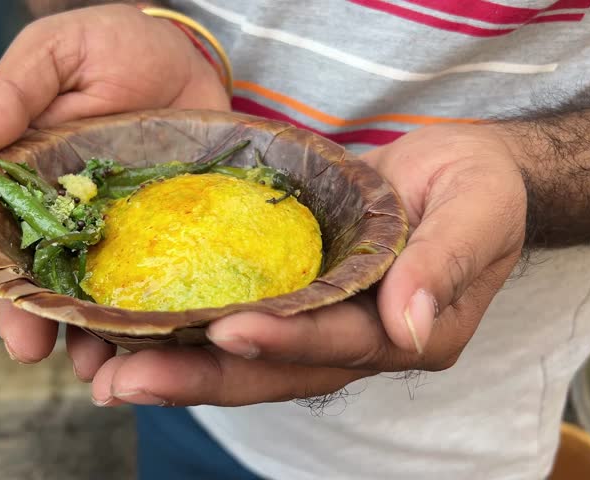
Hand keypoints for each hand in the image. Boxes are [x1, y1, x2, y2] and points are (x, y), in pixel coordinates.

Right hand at [0, 4, 228, 365]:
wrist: (193, 55)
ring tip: (87, 364)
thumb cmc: (114, 46)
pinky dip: (139, 320)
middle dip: (25, 315)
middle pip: (35, 278)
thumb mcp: (56, 54)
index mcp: (26, 178)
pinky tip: (141, 344)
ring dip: (82, 334)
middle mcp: (66, 216)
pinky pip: (148, 288)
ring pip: (89, 296)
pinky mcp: (165, 241)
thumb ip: (11, 94)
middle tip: (27, 347)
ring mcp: (116, 235)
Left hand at [86, 123, 527, 406]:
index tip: (226, 330)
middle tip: (126, 381)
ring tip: (110, 374)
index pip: (341, 344)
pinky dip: (188, 333)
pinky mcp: (296, 299)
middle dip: (202, 378)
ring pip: (247, 361)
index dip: (286, 341)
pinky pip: (240, 322)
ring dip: (180, 369)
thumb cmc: (477, 186)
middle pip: (276, 371)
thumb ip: (446, 262)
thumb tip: (410, 323)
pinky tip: (134, 333)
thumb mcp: (479, 209)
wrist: (455, 172)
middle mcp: (360, 343)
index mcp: (412, 334)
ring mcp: (324, 326)